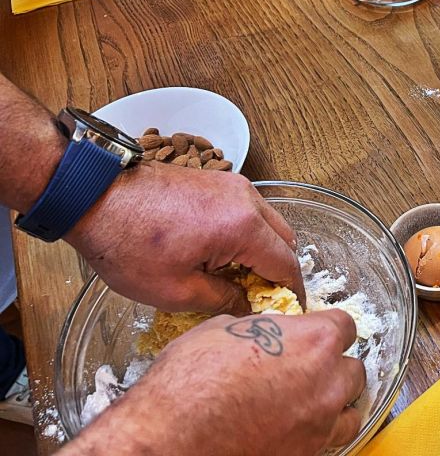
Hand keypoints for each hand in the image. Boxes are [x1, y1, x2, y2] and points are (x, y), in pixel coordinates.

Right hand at [60, 311, 365, 455]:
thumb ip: (259, 327)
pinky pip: (332, 439)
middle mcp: (327, 382)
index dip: (328, 327)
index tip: (315, 333)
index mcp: (313, 341)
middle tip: (308, 367)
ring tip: (311, 399)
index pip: (345, 325)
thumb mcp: (221, 330)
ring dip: (336, 400)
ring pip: (351, 408)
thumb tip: (263, 329)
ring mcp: (320, 423)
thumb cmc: (188, 383)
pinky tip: (301, 425)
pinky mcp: (307, 454)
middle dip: (334, 364)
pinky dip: (323, 431)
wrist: (169, 440)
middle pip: (353, 367)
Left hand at [65, 161, 305, 313]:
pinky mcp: (218, 179)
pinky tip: (221, 253)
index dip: (290, 293)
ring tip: (237, 277)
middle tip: (260, 298)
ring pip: (268, 223)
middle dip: (279, 270)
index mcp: (243, 227)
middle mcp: (247, 200)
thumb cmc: (128, 244)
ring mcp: (233, 185)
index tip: (286, 313)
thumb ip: (223, 301)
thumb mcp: (175, 291)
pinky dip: (247, 233)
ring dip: (263, 250)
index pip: (288, 264)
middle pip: (286, 240)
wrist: (94, 196)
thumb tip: (247, 307)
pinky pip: (249, 210)